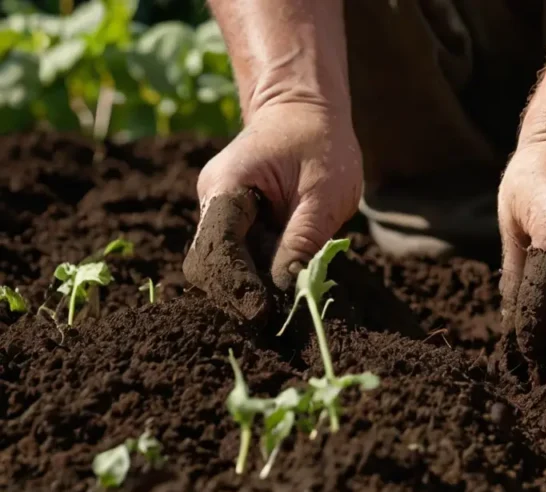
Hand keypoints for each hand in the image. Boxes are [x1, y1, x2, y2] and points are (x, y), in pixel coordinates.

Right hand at [183, 101, 362, 320]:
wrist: (305, 109)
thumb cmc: (321, 142)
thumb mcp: (325, 192)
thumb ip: (303, 239)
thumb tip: (288, 289)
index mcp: (227, 185)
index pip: (218, 246)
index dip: (237, 284)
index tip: (262, 312)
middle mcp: (212, 198)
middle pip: (208, 263)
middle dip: (236, 292)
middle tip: (274, 317)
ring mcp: (218, 209)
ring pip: (220, 265)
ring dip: (247, 286)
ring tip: (281, 302)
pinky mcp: (232, 220)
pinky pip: (237, 256)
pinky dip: (254, 274)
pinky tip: (279, 282)